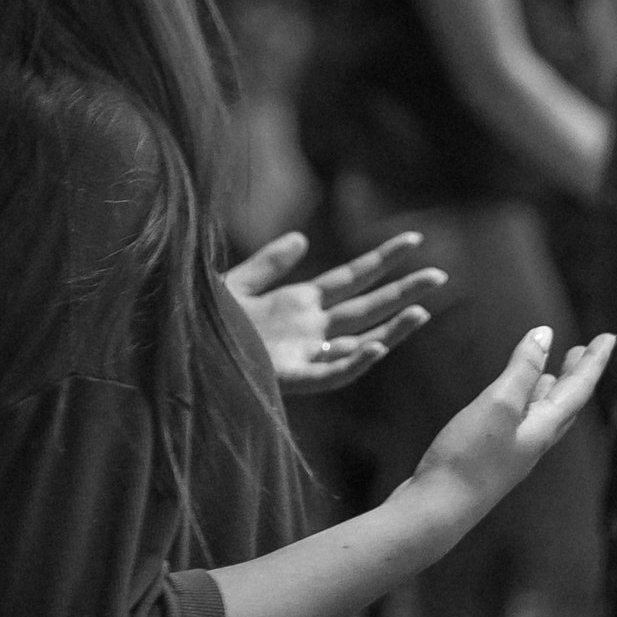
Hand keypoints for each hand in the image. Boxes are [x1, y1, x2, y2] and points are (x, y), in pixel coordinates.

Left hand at [224, 229, 445, 392]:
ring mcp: (302, 354)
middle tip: (440, 275)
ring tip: (423, 312)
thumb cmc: (205, 324)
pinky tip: (374, 347)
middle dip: (402, 293)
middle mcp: (309, 329)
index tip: (414, 239)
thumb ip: (269, 264)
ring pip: (358, 341)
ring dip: (390, 328)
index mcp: (299, 304)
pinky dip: (353, 363)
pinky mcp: (287, 377)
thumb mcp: (237, 284)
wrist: (177, 352)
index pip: (351, 277)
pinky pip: (328, 374)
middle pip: (365, 307)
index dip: (382, 259)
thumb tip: (302, 238)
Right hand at [405, 326, 615, 540]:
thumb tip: (545, 334)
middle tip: (587, 349)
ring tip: (559, 370)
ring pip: (545, 413)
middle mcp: (535, 441)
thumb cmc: (469, 458)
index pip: (579, 388)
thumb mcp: (498, 404)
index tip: (610, 336)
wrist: (437, 510)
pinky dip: (528, 401)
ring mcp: (514, 451)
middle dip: (577, 373)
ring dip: (554, 388)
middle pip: (566, 402)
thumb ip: (523, 369)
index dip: (595, 361)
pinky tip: (516, 400)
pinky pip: (522, 421)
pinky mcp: (492, 457)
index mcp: (543, 428)